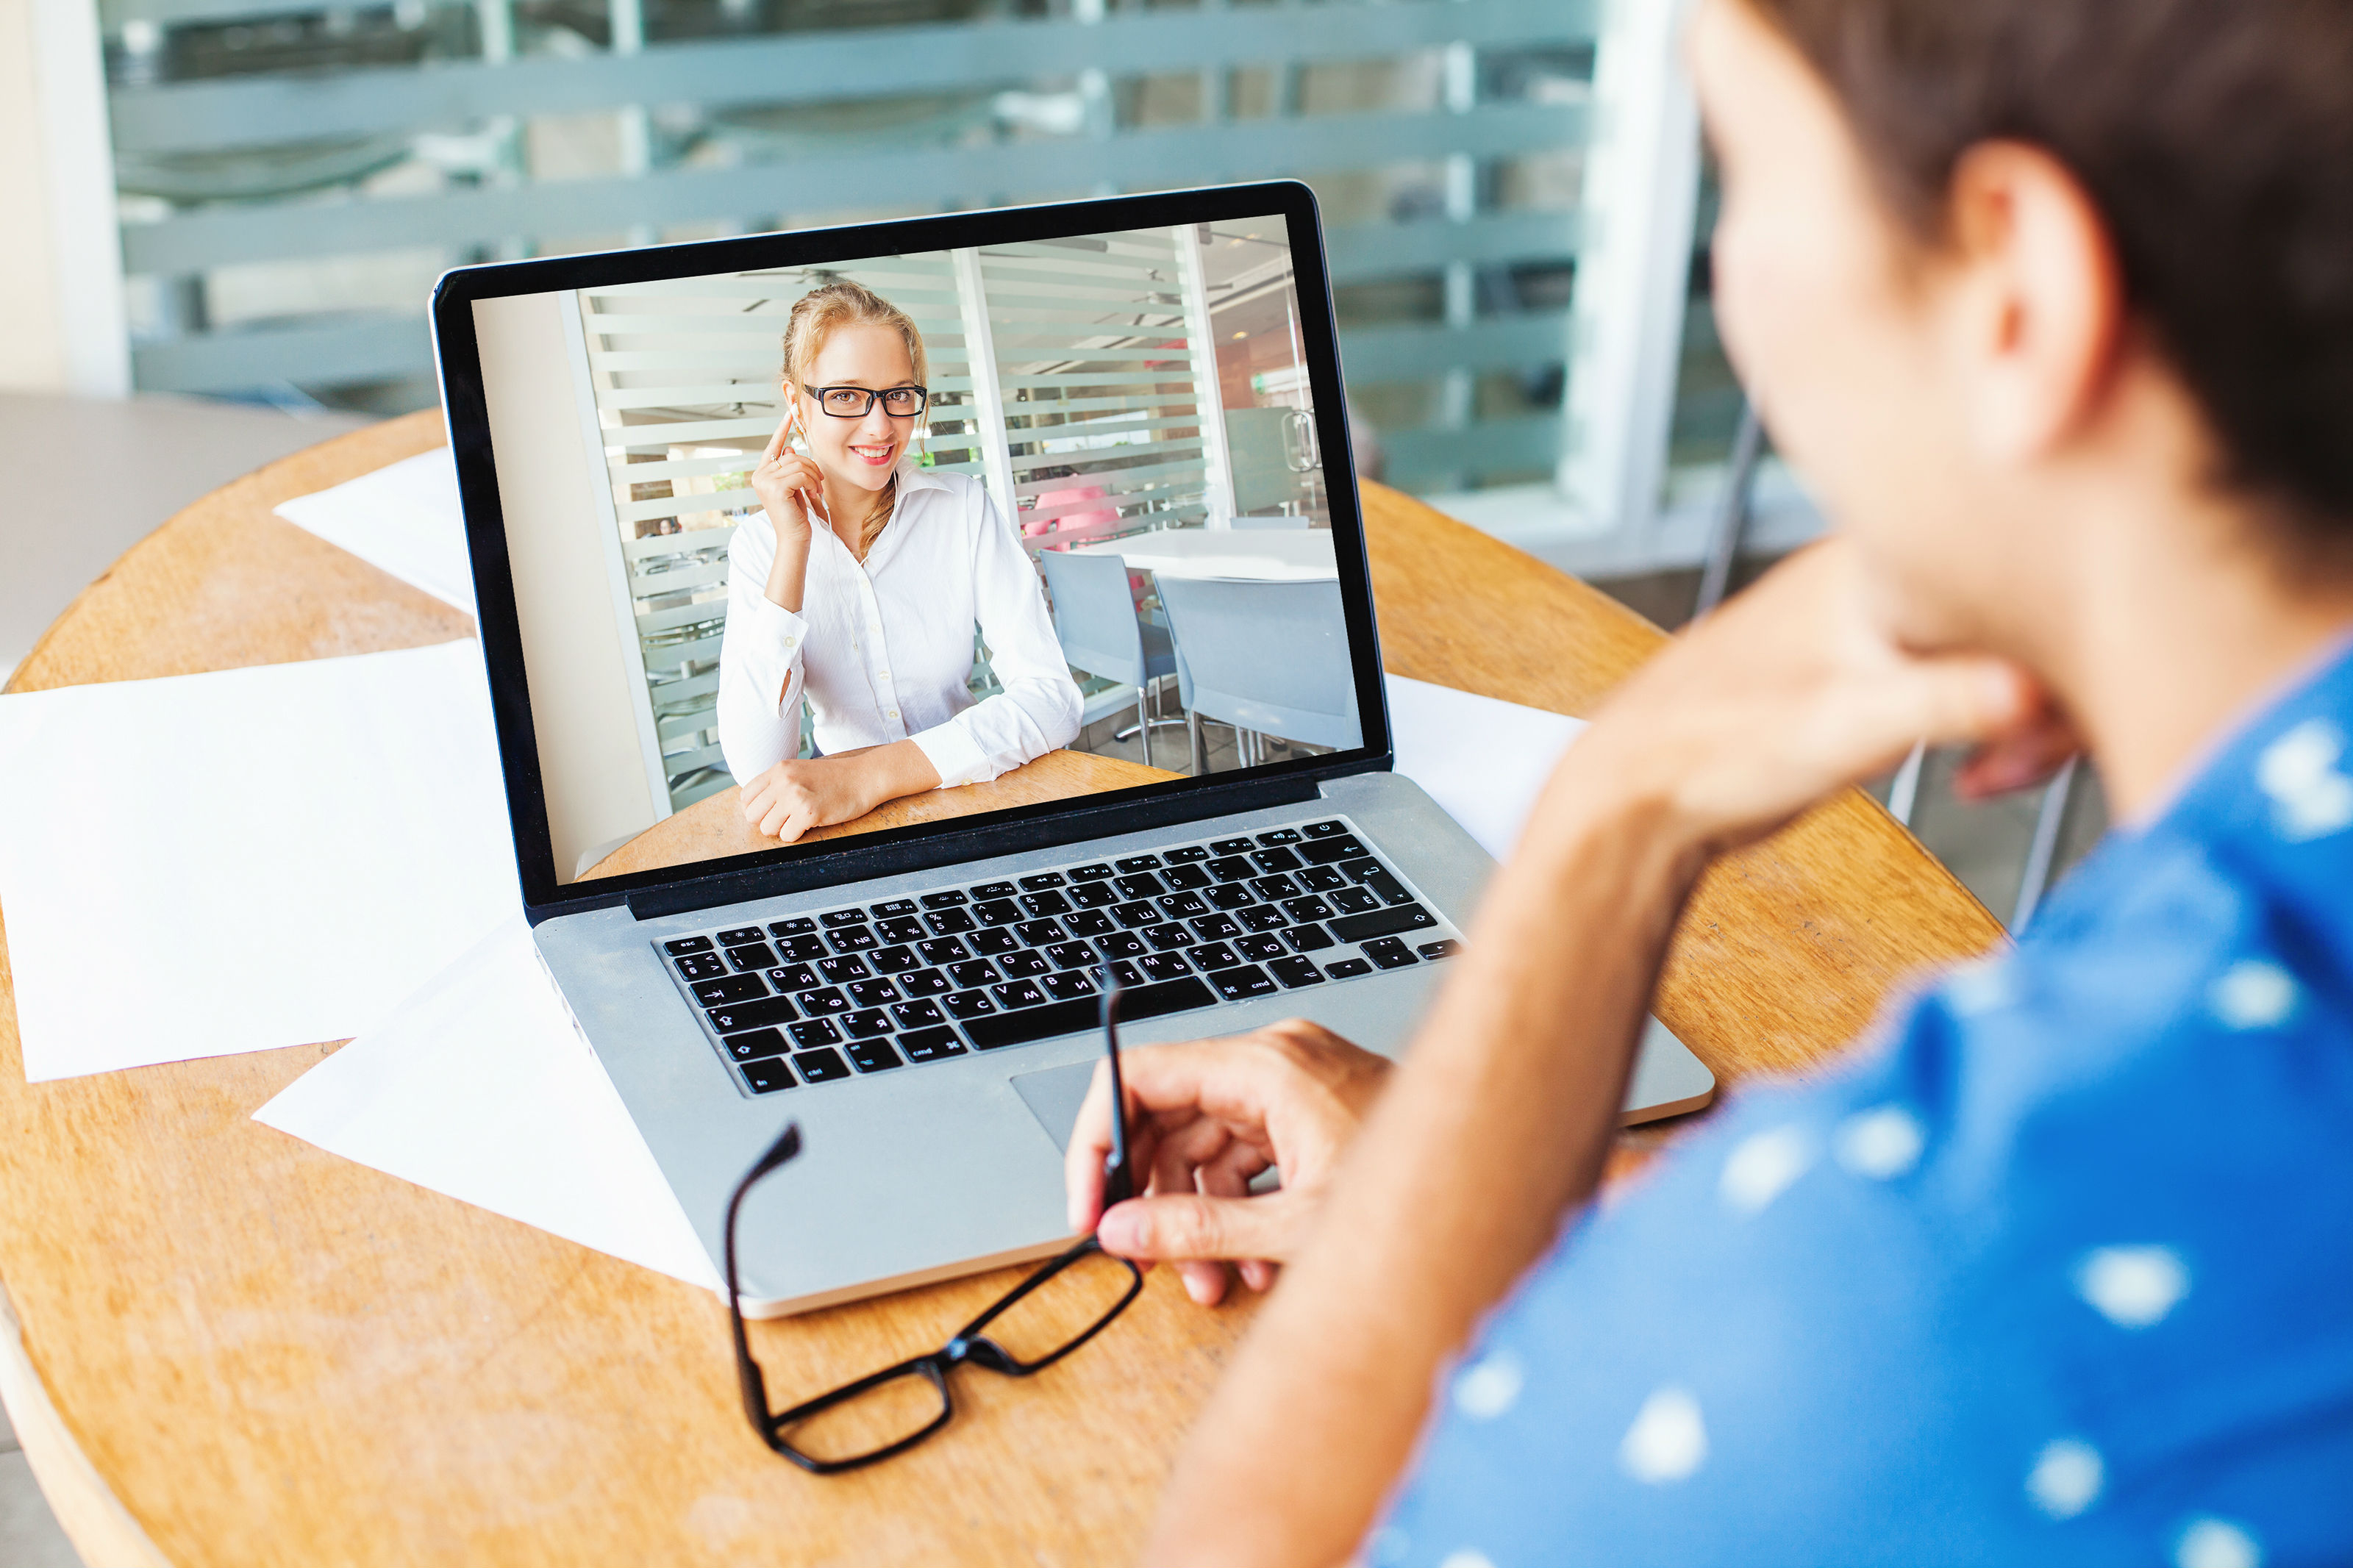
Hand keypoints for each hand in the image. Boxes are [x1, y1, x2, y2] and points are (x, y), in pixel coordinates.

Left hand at [739, 754, 881, 842]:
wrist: (863, 777)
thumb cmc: (834, 778)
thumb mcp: (799, 770)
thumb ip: (777, 784)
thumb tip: (755, 807)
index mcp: (779, 769)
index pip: (746, 797)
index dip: (756, 809)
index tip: (770, 812)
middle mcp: (783, 781)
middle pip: (752, 815)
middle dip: (767, 821)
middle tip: (785, 819)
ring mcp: (795, 797)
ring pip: (767, 828)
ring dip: (781, 830)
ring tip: (798, 820)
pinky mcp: (809, 813)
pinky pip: (787, 836)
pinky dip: (797, 835)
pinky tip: (810, 823)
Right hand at [749, 409, 823, 537]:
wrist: (794, 538)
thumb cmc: (796, 515)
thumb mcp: (794, 487)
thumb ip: (790, 468)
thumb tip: (788, 447)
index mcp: (762, 473)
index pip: (774, 445)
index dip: (783, 427)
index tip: (791, 411)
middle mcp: (759, 475)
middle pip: (792, 454)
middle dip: (811, 467)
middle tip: (818, 483)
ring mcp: (765, 481)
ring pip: (798, 463)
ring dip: (813, 476)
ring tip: (816, 491)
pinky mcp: (775, 488)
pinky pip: (801, 474)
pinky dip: (812, 482)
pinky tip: (813, 494)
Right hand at [1065, 1021, 1390, 1305]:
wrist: (1497, 1179)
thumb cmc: (1422, 1194)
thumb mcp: (1294, 1227)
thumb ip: (1196, 1230)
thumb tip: (1122, 1231)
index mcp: (1266, 1066)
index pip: (1138, 1076)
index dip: (1098, 1139)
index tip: (1089, 1200)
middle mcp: (1277, 1060)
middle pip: (1169, 1116)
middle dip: (1153, 1195)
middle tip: (1141, 1255)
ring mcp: (1297, 1083)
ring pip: (1207, 1143)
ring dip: (1196, 1214)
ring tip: (1208, 1281)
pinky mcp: (1314, 1110)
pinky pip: (1246, 1150)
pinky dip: (1237, 1204)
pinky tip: (1247, 1262)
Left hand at [1563, 537, 2065, 858]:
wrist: (1642, 793)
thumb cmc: (1717, 746)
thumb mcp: (1845, 725)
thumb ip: (1945, 702)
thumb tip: (2033, 692)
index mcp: (1882, 555)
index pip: (2031, 558)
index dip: (2082, 625)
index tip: (2082, 695)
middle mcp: (1892, 571)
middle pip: (2036, 605)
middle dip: (2060, 688)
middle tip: (2027, 757)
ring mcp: (1890, 618)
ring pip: (2014, 648)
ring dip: (2032, 718)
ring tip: (1997, 774)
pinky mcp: (1886, 668)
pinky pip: (1981, 682)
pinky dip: (1997, 730)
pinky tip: (1979, 776)